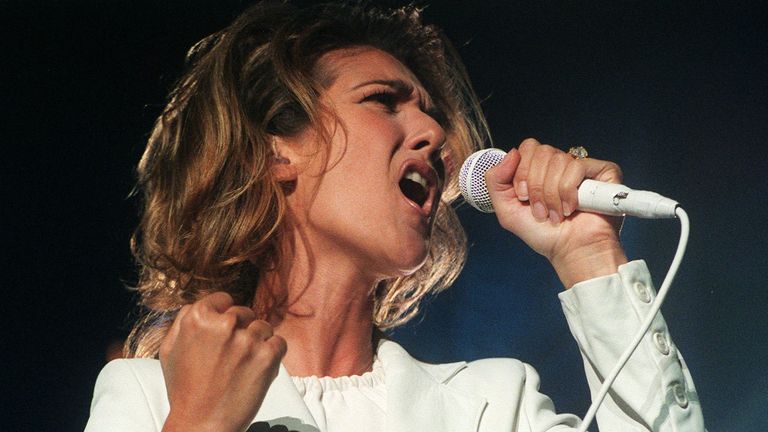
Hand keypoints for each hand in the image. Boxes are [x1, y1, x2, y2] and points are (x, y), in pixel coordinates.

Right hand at [159, 292, 286, 431]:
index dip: (224, 316)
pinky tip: (256, 370)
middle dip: (241, 331)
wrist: (202, 424)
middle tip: (231, 357)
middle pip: (245, 313)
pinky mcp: (267, 356)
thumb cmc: (185, 391)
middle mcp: (224, 324)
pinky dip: (272, 355)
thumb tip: (201, 306)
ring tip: (242, 366)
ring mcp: (248, 339)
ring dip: (257, 343)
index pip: (223, 300)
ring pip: (263, 327)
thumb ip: (184, 321)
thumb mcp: (170, 350)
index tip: (224, 333)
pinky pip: (279, 343)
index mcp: (198, 317)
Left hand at [485, 138, 627, 287]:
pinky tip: (572, 208)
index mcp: (540, 169)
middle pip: (541, 151)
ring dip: (551, 194)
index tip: (523, 197)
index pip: (528, 148)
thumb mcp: (507, 210)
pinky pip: (577, 166)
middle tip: (540, 210)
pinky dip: (568, 192)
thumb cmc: (543, 234)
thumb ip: (496, 180)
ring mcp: (582, 167)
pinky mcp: (602, 171)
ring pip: (558, 160)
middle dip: (536, 186)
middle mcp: (560, 164)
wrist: (570, 251)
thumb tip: (512, 153)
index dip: (522, 171)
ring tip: (556, 214)